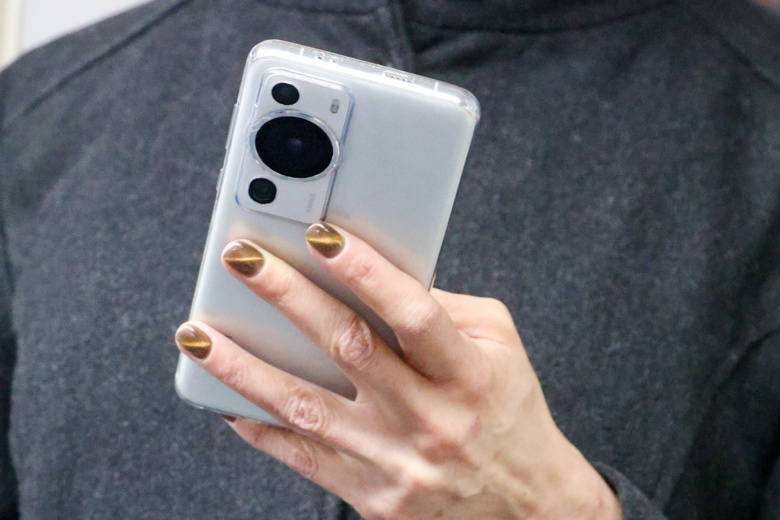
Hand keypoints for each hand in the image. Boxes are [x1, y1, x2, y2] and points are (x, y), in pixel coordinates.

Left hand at [175, 222, 621, 519]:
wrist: (527, 507)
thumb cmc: (509, 412)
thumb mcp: (498, 346)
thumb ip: (442, 307)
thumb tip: (372, 276)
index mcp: (467, 372)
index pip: (412, 313)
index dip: (366, 271)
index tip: (321, 235)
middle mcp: (430, 418)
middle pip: (347, 348)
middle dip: (288, 296)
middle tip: (243, 260)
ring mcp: (397, 462)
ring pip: (306, 408)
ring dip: (244, 369)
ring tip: (198, 334)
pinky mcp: (374, 497)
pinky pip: (304, 460)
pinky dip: (261, 429)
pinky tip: (227, 401)